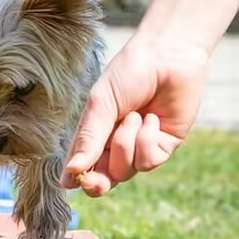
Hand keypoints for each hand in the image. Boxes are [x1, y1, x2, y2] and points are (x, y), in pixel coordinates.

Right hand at [61, 34, 209, 196]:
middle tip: (94, 181)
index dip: (78, 178)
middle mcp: (117, 144)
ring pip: (125, 170)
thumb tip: (71, 172)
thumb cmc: (129, 73)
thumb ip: (88, 138)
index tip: (73, 180)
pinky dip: (147, 140)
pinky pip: (149, 160)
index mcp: (96, 133)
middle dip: (98, 182)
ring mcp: (141, 147)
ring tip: (134, 115)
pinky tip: (151, 118)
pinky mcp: (165, 146)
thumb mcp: (101, 104)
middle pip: (105, 179)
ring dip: (125, 143)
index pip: (84, 165)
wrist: (167, 56)